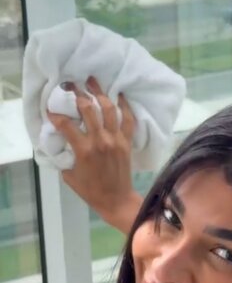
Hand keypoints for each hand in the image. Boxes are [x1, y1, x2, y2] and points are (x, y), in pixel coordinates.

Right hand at [46, 76, 137, 225]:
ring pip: (108, 109)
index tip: (51, 110)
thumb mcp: (70, 175)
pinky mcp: (127, 142)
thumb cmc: (91, 191)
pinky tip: (119, 95)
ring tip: (93, 81)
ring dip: (100, 93)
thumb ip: (65, 156)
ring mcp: (115, 140)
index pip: (66, 124)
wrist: (117, 201)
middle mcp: (100, 141)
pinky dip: (124, 106)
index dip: (56, 115)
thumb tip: (60, 142)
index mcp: (83, 150)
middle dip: (78, 94)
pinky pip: (128, 120)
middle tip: (73, 85)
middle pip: (89, 109)